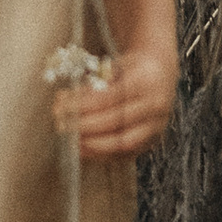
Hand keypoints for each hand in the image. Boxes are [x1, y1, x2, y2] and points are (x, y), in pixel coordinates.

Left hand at [52, 42, 178, 160]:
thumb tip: (65, 102)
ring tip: (71, 140)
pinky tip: (83, 149)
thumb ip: (94, 85)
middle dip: (85, 126)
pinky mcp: (152, 141)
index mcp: (144, 81)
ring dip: (93, 145)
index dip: (83, 105)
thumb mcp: (114, 66)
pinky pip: (127, 154)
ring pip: (124, 143)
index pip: (110, 97)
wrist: (161, 73)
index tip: (60, 107)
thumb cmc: (132, 68)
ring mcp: (156, 126)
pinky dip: (103, 154)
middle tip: (62, 125)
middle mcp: (155, 105)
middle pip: (117, 122)